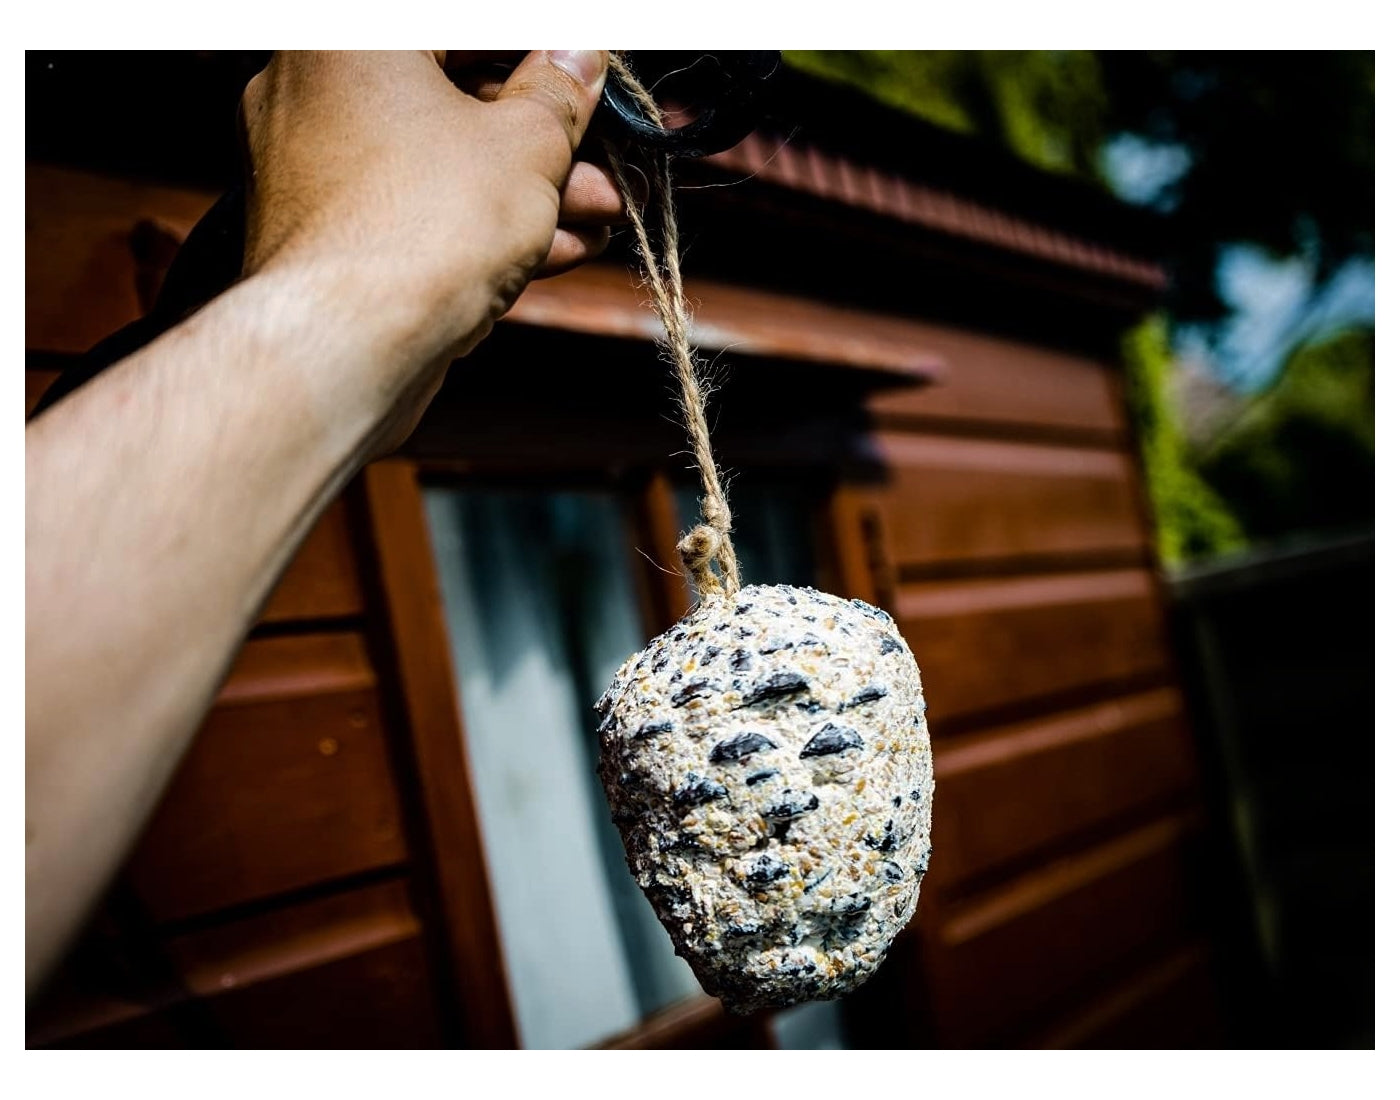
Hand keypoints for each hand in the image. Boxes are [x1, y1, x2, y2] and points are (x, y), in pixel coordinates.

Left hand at [238, 50, 617, 444]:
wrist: (348, 347)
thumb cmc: (427, 225)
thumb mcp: (527, 147)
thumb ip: (557, 93)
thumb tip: (576, 57)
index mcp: (355, 36)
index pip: (473, 33)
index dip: (547, 56)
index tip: (592, 78)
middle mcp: (316, 87)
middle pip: (455, 97)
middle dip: (549, 139)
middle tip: (612, 164)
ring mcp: (313, 165)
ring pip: (442, 162)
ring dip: (531, 190)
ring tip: (603, 216)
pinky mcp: (327, 234)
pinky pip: (416, 210)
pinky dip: (481, 225)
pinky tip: (556, 250)